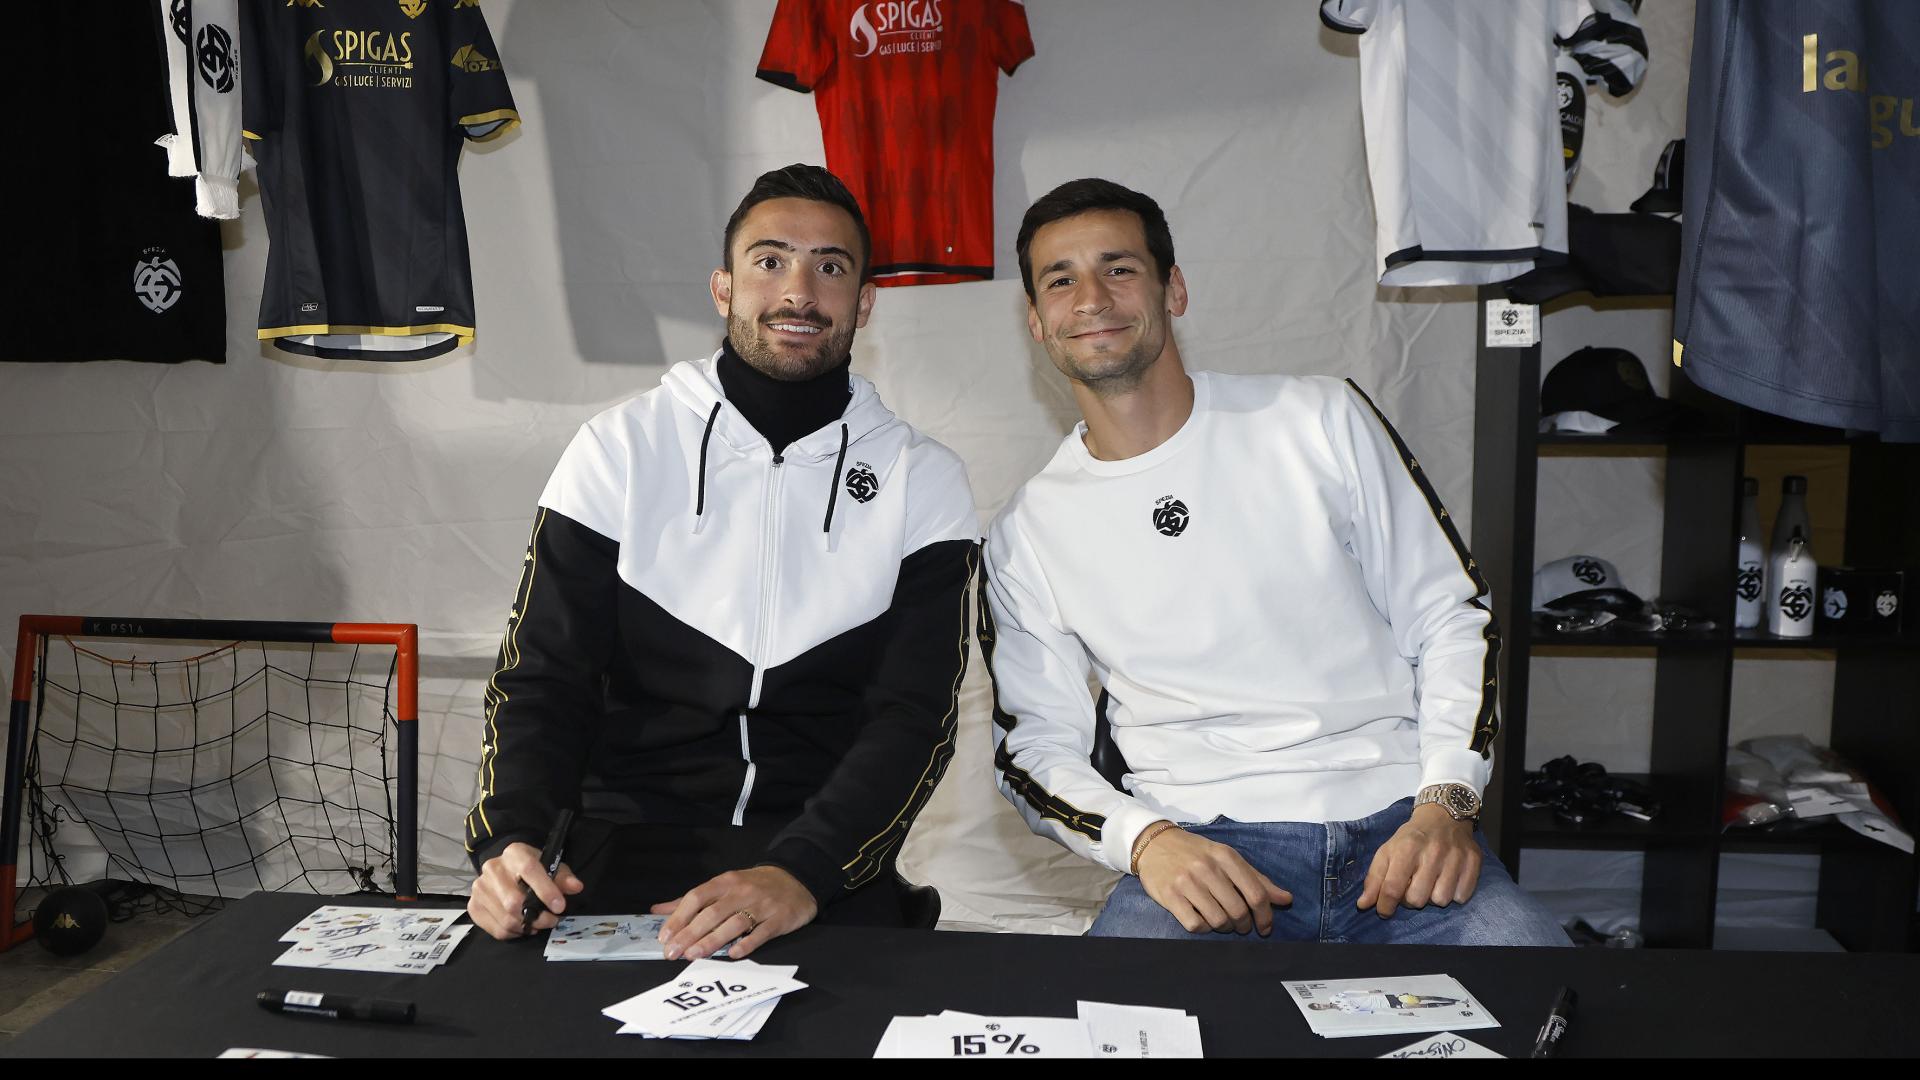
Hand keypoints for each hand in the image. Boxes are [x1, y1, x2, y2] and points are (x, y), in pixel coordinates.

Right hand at [467, 842, 584, 940]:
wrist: (504, 868)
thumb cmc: (531, 869)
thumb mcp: (550, 866)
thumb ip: (563, 877)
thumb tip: (576, 887)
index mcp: (514, 853)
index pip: (529, 870)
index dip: (546, 891)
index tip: (560, 907)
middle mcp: (492, 868)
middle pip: (513, 902)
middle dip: (537, 917)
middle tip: (551, 920)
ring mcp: (480, 888)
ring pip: (505, 919)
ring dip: (526, 928)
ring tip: (537, 924)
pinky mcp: (474, 906)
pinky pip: (496, 929)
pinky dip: (513, 933)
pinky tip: (522, 927)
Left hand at [652, 866, 817, 961]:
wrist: (796, 879)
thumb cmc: (753, 886)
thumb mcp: (723, 885)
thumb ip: (691, 900)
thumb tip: (658, 910)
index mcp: (725, 882)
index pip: (697, 897)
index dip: (679, 917)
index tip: (665, 937)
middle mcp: (741, 892)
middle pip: (712, 913)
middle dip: (690, 934)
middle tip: (673, 953)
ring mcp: (761, 905)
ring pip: (734, 924)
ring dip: (712, 940)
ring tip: (694, 955)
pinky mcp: (779, 919)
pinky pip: (761, 933)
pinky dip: (746, 944)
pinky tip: (732, 954)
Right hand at [1134, 824, 1292, 934]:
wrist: (1154, 843)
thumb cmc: (1196, 852)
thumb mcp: (1227, 858)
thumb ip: (1256, 878)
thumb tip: (1285, 899)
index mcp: (1225, 857)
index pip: (1256, 893)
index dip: (1265, 916)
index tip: (1265, 927)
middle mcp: (1207, 868)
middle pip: (1238, 910)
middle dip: (1243, 924)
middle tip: (1240, 925)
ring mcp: (1187, 882)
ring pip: (1218, 920)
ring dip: (1224, 927)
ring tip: (1221, 922)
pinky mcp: (1170, 895)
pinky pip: (1195, 924)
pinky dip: (1203, 928)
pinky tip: (1203, 920)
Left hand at [1357, 803, 1480, 916]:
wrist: (1443, 816)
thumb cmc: (1411, 838)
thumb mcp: (1387, 851)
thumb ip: (1374, 878)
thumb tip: (1363, 905)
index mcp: (1406, 848)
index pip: (1392, 888)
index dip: (1385, 906)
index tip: (1384, 911)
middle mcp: (1432, 852)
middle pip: (1417, 899)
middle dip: (1410, 900)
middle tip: (1412, 887)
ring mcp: (1455, 857)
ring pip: (1441, 900)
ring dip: (1433, 897)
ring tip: (1430, 884)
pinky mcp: (1474, 861)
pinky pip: (1462, 896)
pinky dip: (1454, 894)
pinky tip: (1448, 881)